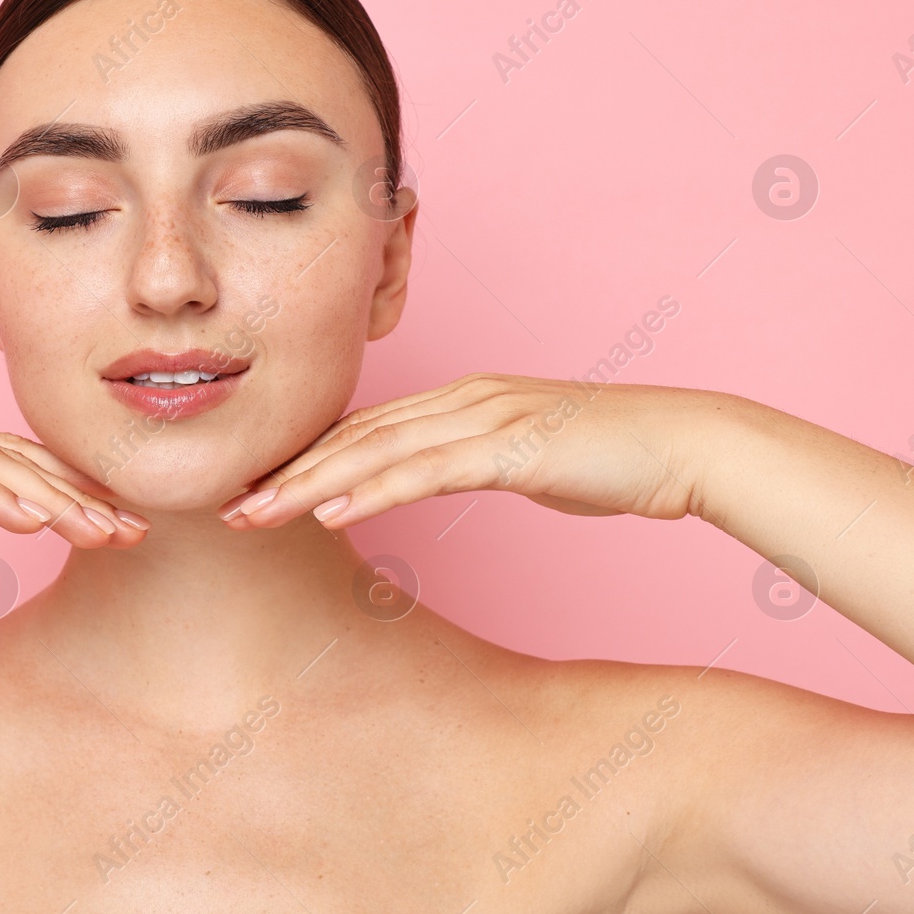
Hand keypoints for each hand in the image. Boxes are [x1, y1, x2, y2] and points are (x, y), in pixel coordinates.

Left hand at [219, 373, 719, 528]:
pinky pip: (427, 472)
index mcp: (461, 400)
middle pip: (353, 436)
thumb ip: (474, 461)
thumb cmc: (610, 455)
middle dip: (285, 472)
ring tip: (255, 513)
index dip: (304, 459)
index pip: (364, 430)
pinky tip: (329, 514)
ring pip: (375, 451)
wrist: (685, 443)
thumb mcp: (526, 456)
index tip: (255, 490)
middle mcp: (462, 400)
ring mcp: (485, 418)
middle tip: (227, 505)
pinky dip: (372, 491)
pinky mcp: (511, 447)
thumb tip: (434, 478)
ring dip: (308, 485)